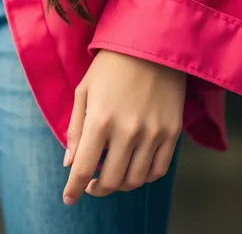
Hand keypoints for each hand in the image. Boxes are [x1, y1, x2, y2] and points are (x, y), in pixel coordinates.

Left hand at [62, 50, 185, 204]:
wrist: (152, 43)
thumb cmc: (110, 66)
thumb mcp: (84, 92)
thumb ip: (76, 130)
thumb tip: (70, 163)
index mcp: (100, 120)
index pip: (84, 168)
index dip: (74, 189)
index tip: (69, 199)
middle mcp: (128, 131)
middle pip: (111, 181)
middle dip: (97, 189)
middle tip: (91, 185)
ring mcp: (153, 133)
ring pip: (135, 180)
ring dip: (119, 185)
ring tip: (111, 176)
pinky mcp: (172, 132)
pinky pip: (159, 169)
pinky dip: (144, 177)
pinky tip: (133, 170)